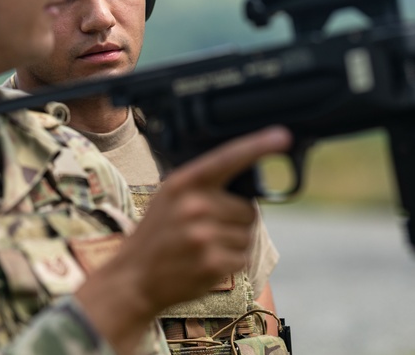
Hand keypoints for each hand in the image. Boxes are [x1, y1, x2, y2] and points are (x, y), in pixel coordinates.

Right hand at [75, 127, 291, 351]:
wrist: (133, 278)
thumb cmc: (156, 235)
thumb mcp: (168, 197)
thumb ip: (201, 185)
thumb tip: (245, 179)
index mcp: (184, 182)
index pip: (227, 158)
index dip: (257, 146)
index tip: (281, 137)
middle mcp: (195, 205)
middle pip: (249, 208)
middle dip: (236, 220)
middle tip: (208, 230)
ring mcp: (204, 235)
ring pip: (248, 235)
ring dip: (233, 243)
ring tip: (203, 247)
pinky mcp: (212, 263)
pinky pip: (242, 258)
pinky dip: (230, 263)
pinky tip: (205, 263)